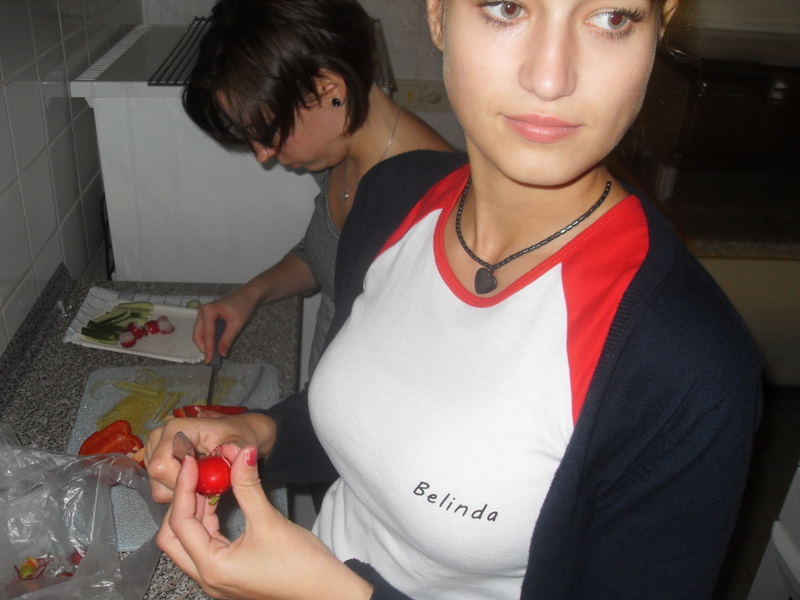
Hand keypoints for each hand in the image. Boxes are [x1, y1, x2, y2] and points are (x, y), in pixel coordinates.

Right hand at [145, 412, 275, 503]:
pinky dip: (179, 491)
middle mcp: (159, 437)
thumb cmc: (238, 437)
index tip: (205, 484)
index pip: (161, 467)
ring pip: (158, 487)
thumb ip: (235, 452)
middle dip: (183, 488)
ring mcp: (154, 449)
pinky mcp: (155, 461)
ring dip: (182, 491)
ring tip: (204, 480)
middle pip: (157, 479)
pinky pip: (161, 488)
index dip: (181, 482)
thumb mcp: (241, 444)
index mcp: (176, 429)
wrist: (236, 435)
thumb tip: (232, 453)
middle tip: (208, 484)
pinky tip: (196, 482)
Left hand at [158, 445, 373, 599]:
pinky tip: (219, 502)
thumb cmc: (301, 565)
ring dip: (194, 511)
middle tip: (196, 475)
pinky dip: (207, 522)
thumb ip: (248, 486)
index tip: (191, 463)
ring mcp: (217, 578)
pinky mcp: (229, 574)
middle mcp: (208, 578)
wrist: (326, 591)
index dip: (184, 489)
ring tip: (209, 482)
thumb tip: (242, 453)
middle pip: (173, 538)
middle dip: (181, 503)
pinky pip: (205, 545)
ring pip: (188, 541)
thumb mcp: (270, 521)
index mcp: (213, 568)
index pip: (181, 524)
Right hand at [193, 290, 257, 362]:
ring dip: (204, 345)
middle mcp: (202, 312)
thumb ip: (228, 339)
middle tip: (210, 360)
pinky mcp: (207, 317)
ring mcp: (203, 314)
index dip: (208, 348)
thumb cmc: (243, 306)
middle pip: (198, 334)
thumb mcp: (237, 324)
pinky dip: (207, 340)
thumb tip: (222, 354)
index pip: (207, 334)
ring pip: (199, 333)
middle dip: (203, 348)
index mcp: (208, 311)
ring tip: (211, 356)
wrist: (247, 296)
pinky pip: (204, 331)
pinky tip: (213, 347)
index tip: (210, 361)